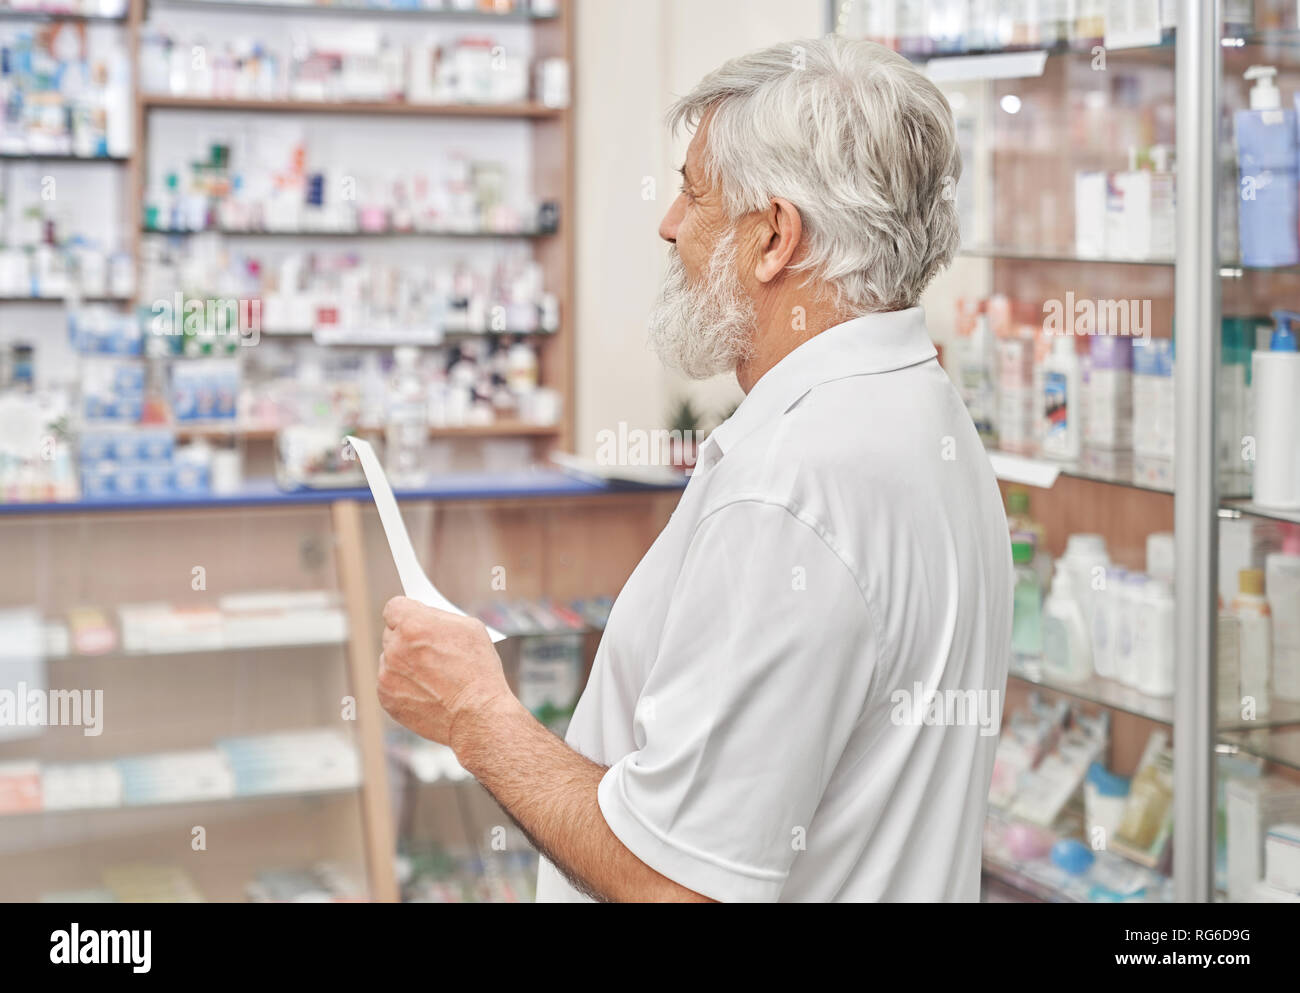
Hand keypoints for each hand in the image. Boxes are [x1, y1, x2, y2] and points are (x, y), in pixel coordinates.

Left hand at [377, 596, 512, 752]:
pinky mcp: (386, 698)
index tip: (413, 618)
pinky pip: (390, 683)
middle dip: (408, 638)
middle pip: (392, 633)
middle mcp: (395, 648)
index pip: (394, 607)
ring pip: (390, 659)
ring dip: (405, 663)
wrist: (476, 716)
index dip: (407, 612)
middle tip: (429, 650)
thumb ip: (439, 618)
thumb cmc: (479, 671)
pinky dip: (403, 685)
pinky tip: (426, 691)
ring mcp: (387, 674)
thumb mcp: (469, 629)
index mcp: (414, 625)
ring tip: (433, 676)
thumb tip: (424, 616)